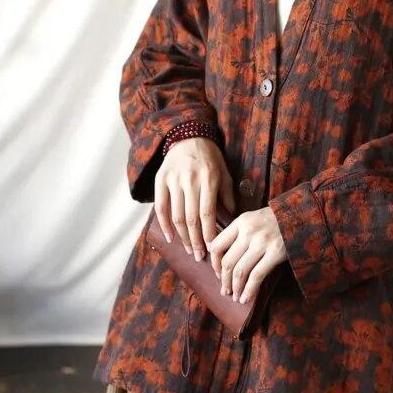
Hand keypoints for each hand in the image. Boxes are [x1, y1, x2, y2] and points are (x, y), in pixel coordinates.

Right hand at [154, 137, 235, 259]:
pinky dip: (164, 224)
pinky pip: (160, 207)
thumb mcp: (224, 172)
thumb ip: (227, 195)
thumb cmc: (210, 158)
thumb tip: (232, 220)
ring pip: (177, 216)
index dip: (209, 234)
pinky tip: (170, 238)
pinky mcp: (160, 180)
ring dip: (182, 237)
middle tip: (200, 256)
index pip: (208, 213)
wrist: (188, 136)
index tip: (212, 249)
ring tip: (189, 250)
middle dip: (196, 241)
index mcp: (209, 179)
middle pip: (192, 218)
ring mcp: (173, 180)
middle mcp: (190, 181)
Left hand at [207, 206, 287, 303]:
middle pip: (227, 261)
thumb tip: (219, 256)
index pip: (217, 245)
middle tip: (225, 290)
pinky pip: (257, 276)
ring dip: (235, 288)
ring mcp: (263, 242)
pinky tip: (246, 299)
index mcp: (241, 221)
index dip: (214, 263)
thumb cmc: (275, 220)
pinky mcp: (276, 253)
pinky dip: (249, 290)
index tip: (217, 273)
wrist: (301, 216)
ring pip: (240, 271)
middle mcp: (249, 231)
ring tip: (235, 297)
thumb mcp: (253, 219)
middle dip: (224, 280)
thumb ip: (237, 233)